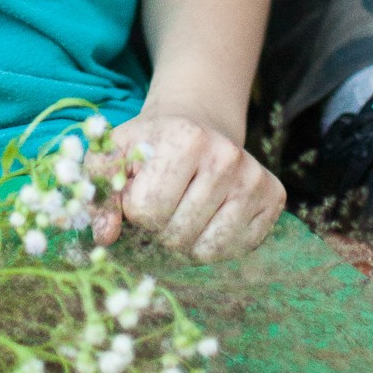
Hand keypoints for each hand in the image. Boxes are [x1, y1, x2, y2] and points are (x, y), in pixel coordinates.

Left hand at [93, 108, 284, 260]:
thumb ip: (99, 191)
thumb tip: (104, 237)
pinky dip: (215, 244)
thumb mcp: (115, 153)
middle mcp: (227, 155)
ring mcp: (254, 177)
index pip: (147, 210)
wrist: (198, 122)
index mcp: (186, 138)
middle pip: (177, 234)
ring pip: (207, 250)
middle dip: (161, 228)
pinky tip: (210, 216)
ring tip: (185, 210)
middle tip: (165, 201)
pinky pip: (236, 250)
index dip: (135, 209)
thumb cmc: (151, 145)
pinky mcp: (273, 197)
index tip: (141, 188)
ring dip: (187, 241)